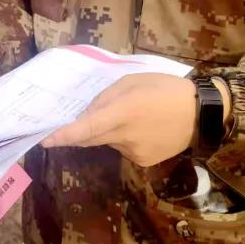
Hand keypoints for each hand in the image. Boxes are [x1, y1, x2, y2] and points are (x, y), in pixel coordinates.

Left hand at [42, 74, 196, 166]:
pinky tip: (141, 128)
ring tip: (130, 115)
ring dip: (106, 131)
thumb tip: (85, 114)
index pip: (86, 128)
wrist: (201, 114)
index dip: (64, 135)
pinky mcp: (143, 162)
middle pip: (90, 138)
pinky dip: (122, 138)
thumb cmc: (164, 88)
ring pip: (107, 142)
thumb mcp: (132, 81)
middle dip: (77, 132)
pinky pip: (122, 149)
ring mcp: (134, 152)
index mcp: (123, 111)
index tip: (44, 139)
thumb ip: (105, 97)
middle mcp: (125, 136)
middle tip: (67, 122)